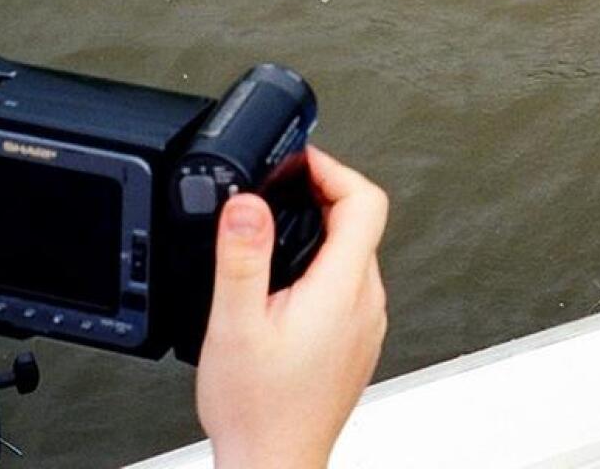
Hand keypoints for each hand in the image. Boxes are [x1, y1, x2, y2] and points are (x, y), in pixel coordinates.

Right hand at [198, 148, 389, 468]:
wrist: (275, 463)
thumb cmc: (259, 409)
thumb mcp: (234, 324)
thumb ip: (243, 257)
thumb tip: (247, 204)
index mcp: (342, 289)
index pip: (365, 201)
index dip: (333, 168)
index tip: (300, 162)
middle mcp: (364, 303)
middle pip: (360, 224)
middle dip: (319, 196)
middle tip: (278, 190)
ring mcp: (364, 324)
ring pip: (354, 255)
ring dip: (320, 232)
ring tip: (275, 230)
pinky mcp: (355, 342)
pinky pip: (347, 286)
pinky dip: (321, 267)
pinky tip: (285, 282)